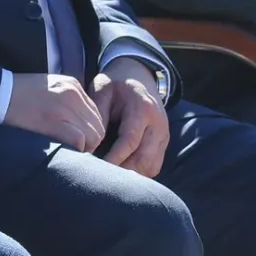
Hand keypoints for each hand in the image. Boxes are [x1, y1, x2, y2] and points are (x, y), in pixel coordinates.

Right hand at [0, 73, 105, 151]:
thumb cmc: (20, 95)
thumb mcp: (50, 88)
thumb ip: (68, 101)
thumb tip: (81, 125)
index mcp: (73, 85)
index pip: (97, 115)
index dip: (91, 132)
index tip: (79, 140)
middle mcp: (73, 94)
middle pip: (99, 127)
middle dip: (90, 143)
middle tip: (75, 150)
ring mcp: (64, 107)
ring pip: (93, 136)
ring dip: (84, 148)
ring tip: (69, 151)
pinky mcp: (53, 121)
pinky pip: (79, 141)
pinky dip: (75, 150)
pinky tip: (63, 151)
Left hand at [92, 61, 170, 177]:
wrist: (138, 77)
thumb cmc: (115, 85)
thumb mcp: (102, 91)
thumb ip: (99, 115)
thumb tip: (92, 144)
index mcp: (142, 109)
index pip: (130, 141)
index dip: (114, 157)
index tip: (96, 168)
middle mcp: (158, 124)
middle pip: (144, 158)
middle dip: (122, 171)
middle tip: (101, 178)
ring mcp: (164, 135)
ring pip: (151, 166)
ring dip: (132, 175)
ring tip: (111, 178)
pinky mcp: (163, 143)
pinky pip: (155, 166)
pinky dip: (140, 173)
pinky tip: (123, 174)